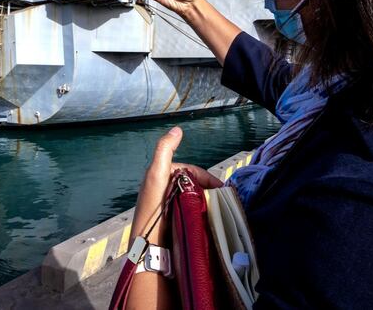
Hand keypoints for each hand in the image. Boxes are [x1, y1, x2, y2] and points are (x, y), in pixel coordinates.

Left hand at [131, 127, 223, 245]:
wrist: (150, 244)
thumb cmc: (152, 207)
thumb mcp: (156, 174)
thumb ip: (165, 149)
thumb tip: (177, 129)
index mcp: (160, 175)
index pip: (190, 169)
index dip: (206, 176)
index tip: (221, 188)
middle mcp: (163, 187)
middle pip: (193, 182)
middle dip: (208, 188)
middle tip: (223, 200)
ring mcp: (168, 204)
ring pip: (193, 195)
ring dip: (206, 199)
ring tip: (218, 209)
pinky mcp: (172, 218)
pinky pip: (191, 208)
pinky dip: (201, 210)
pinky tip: (208, 216)